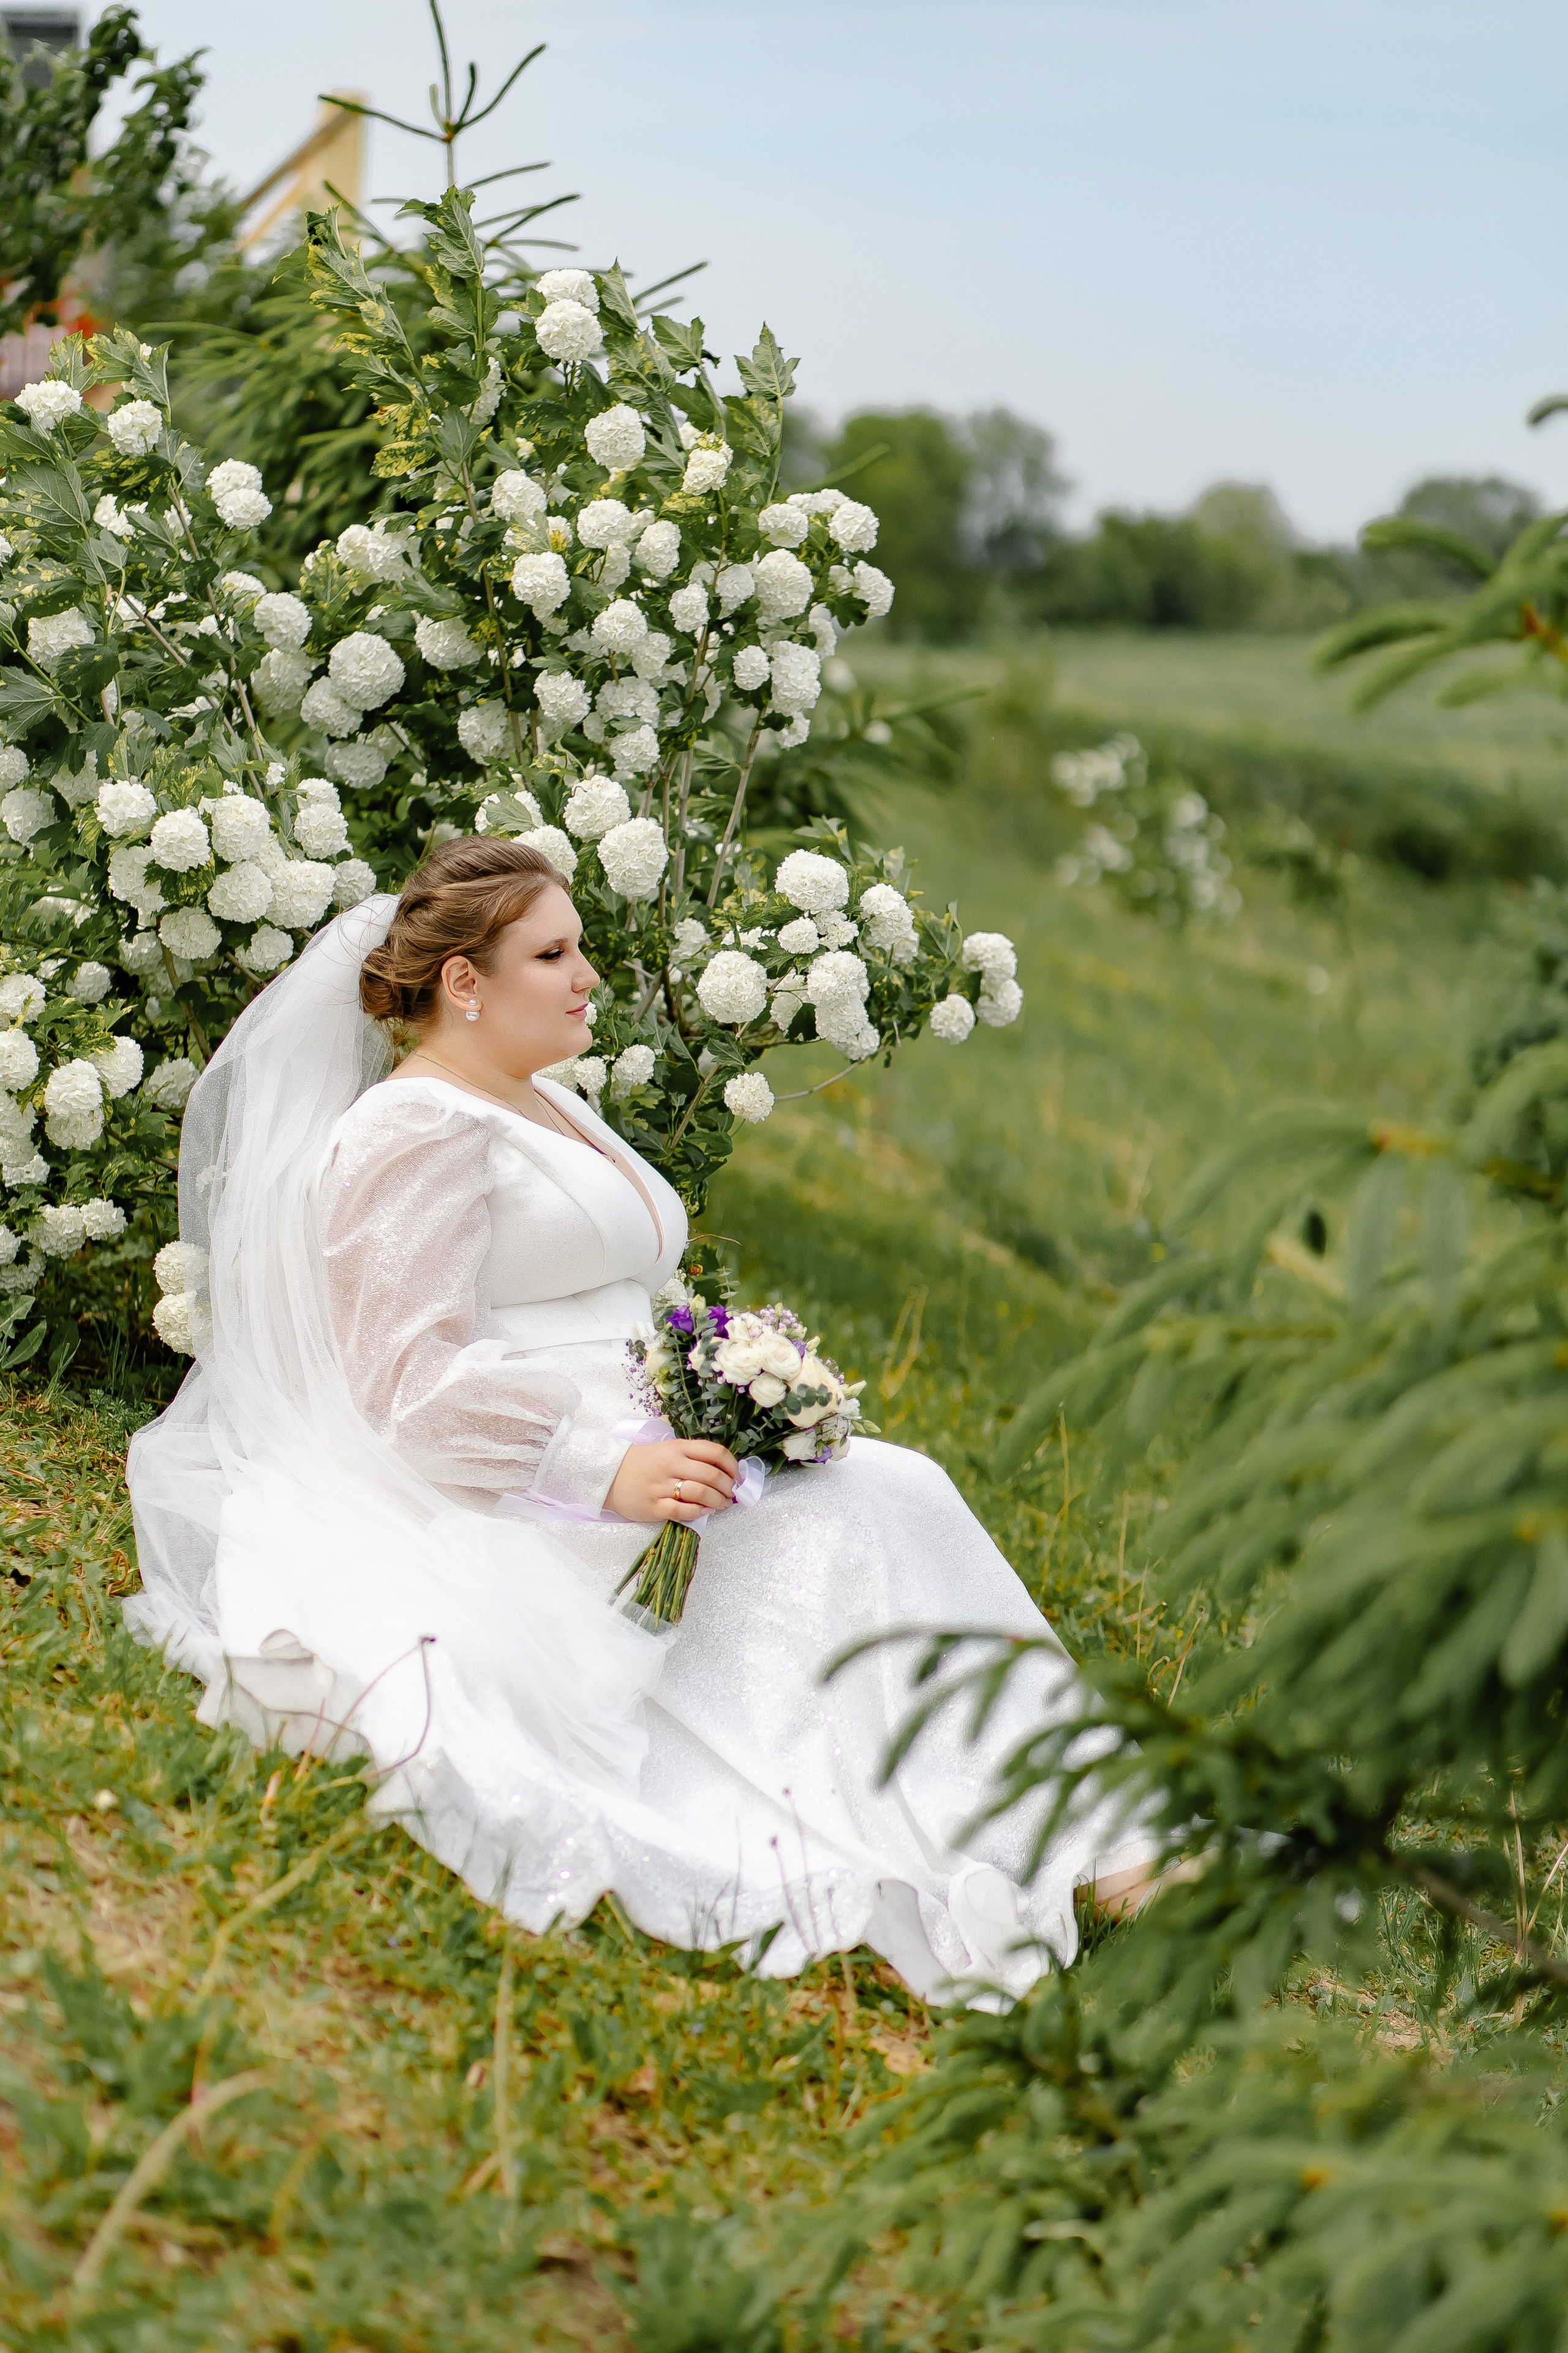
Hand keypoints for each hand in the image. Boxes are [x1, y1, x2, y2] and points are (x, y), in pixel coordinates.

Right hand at [607, 1438, 738, 1525]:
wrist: (608, 1475)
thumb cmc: (642, 1462)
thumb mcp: (666, 1449)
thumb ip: (691, 1456)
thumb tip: (723, 1470)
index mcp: (676, 1448)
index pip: (714, 1452)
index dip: (732, 1465)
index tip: (737, 1476)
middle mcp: (670, 1465)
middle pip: (711, 1475)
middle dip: (728, 1487)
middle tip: (732, 1494)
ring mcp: (661, 1486)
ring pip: (700, 1493)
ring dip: (718, 1501)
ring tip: (722, 1504)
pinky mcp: (653, 1507)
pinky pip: (683, 1511)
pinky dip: (699, 1512)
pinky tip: (704, 1511)